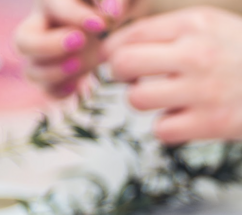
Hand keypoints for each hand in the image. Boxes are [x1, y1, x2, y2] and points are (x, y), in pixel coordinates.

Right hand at [14, 1, 146, 97]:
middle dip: (48, 46)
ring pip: (31, 70)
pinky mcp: (61, 75)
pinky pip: (48, 89)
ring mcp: (50, 55)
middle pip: (23, 41)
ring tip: (80, 65)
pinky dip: (59, 91)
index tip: (101, 25)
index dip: (76, 17)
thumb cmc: (123, 5)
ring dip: (53, 73)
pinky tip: (79, 85)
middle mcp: (45, 28)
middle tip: (80, 43)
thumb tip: (112, 12)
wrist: (130, 25)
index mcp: (58, 1)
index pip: (55, 8)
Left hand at [103, 7, 241, 142]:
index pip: (129, 36)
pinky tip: (188, 119)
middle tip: (141, 83)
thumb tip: (127, 51)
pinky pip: (163, 130)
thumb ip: (176, 34)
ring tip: (171, 101)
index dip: (119, 53)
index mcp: (194, 24)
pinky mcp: (214, 123)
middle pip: (123, 66)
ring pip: (137, 99)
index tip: (126, 64)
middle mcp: (196, 53)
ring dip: (148, 103)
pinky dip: (170, 127)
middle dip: (124, 77)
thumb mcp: (219, 26)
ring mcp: (204, 89)